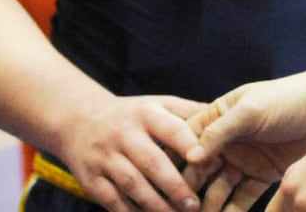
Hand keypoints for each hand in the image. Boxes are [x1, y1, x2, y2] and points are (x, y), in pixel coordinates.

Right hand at [58, 94, 205, 211]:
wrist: (79, 121)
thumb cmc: (133, 115)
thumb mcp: (158, 104)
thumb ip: (189, 113)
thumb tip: (226, 119)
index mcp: (147, 113)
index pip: (174, 130)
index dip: (194, 148)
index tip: (213, 166)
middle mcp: (124, 134)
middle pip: (152, 162)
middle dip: (175, 186)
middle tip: (195, 205)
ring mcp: (105, 157)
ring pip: (132, 185)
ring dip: (155, 205)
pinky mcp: (91, 179)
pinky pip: (113, 202)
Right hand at [184, 72, 305, 211]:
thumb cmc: (286, 99)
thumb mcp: (250, 110)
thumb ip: (220, 132)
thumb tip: (190, 156)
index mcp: (217, 118)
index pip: (187, 143)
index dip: (175, 164)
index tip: (164, 186)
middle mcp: (226, 141)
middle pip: (199, 172)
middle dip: (188, 193)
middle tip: (179, 211)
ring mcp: (242, 160)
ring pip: (217, 190)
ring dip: (207, 207)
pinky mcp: (260, 176)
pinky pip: (240, 199)